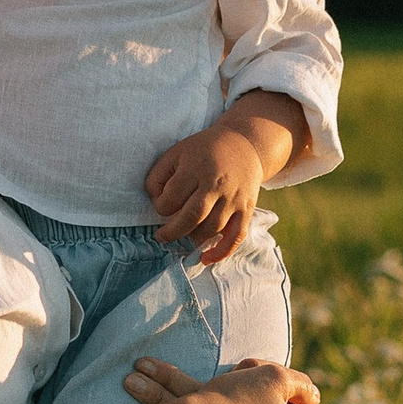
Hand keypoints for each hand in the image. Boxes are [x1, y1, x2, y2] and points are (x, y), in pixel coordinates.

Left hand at [143, 102, 298, 259]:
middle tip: (161, 236)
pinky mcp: (247, 209)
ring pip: (211, 229)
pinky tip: (206, 259)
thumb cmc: (203, 150)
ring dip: (193, 237)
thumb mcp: (176, 153)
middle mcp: (217, 184)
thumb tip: (155, 202)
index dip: (160, 206)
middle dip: (172, 231)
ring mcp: (234, 199)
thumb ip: (158, 176)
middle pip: (192, 216)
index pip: (172, 198)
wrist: (244, 144)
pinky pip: (235, 236)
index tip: (161, 204)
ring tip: (184, 234)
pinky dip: (222, 252)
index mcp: (197, 168)